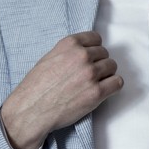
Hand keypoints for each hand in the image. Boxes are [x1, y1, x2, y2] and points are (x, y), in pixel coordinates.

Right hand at [0, 31, 122, 148]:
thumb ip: (69, 52)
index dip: (94, 48)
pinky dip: (113, 86)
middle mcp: (82, 56)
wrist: (30, 111)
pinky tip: (104, 90)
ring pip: (112, 67)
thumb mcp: (49, 58)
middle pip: (105, 54)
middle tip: (89, 75)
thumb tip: (86, 51)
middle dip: (99, 63)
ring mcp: (90, 74)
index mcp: (69, 44)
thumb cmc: (36, 87)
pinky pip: (117, 82)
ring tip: (94, 83)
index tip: (91, 57)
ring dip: (106, 74)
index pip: (96, 38)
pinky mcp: (97, 92)